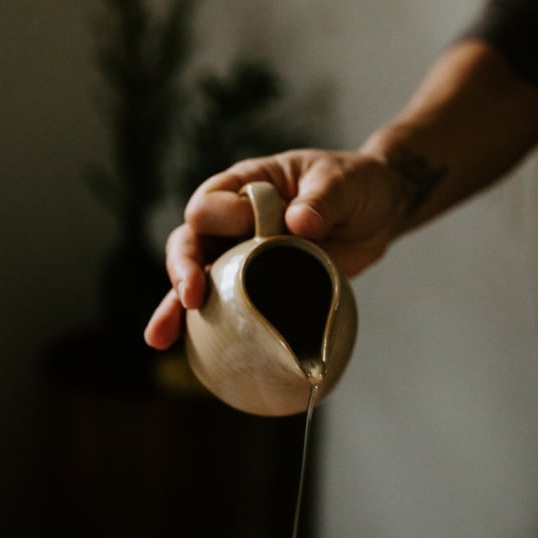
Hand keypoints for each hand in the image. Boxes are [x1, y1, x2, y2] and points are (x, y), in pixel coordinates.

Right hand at [144, 148, 396, 349]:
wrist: (378, 212)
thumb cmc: (356, 185)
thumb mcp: (343, 183)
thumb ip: (321, 200)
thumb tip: (298, 222)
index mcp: (245, 185)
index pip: (211, 201)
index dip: (215, 217)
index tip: (233, 229)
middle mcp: (232, 221)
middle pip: (190, 242)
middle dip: (183, 269)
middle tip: (189, 296)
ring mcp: (241, 256)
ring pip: (196, 281)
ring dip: (174, 308)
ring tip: (159, 338)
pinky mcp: (257, 287)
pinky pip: (226, 308)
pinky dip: (205, 330)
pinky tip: (190, 354)